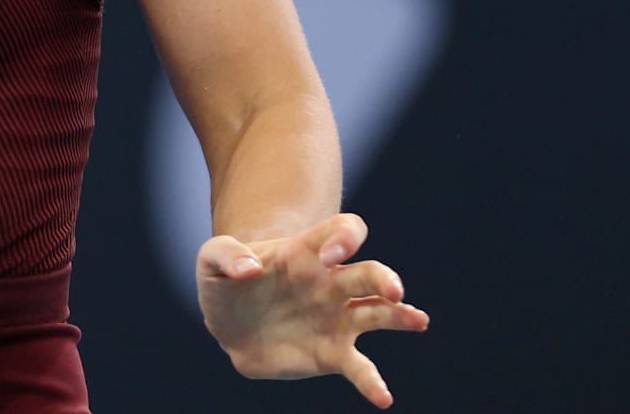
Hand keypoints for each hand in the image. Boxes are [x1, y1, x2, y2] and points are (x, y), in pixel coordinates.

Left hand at [197, 212, 428, 407]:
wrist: (229, 322)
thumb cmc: (227, 281)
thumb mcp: (212, 259)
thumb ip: (225, 254)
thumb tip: (249, 268)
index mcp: (306, 252)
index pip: (342, 232)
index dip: (344, 238)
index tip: (331, 254)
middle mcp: (331, 283)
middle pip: (369, 274)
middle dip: (385, 278)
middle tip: (393, 289)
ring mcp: (336, 319)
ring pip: (378, 314)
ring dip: (400, 316)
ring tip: (417, 319)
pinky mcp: (332, 354)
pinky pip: (359, 367)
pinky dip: (372, 382)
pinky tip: (384, 398)